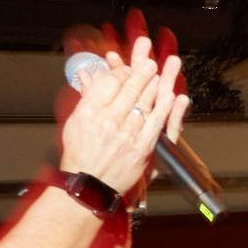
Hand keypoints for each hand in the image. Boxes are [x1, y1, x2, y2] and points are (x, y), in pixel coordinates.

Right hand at [59, 35, 189, 193]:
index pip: (108, 83)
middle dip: (141, 72)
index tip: (126, 66)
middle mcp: (108, 122)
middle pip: (129, 89)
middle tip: (150, 61)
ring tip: (161, 72)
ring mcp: (126, 135)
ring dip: (155, 85)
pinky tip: (172, 97)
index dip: (120, 71)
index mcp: (88, 112)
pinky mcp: (141, 148)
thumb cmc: (80, 155)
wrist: (89, 186)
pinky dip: (165, 109)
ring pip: (145, 103)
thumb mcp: (75, 122)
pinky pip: (156, 124)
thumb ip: (86, 98)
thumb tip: (88, 75)